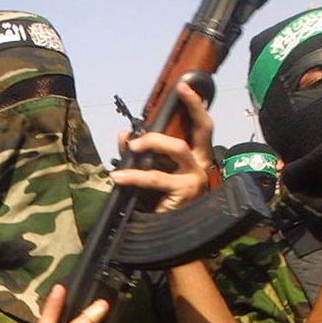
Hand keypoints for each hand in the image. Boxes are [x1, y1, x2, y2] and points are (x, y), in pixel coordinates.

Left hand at [110, 83, 212, 211]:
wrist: (168, 236)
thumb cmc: (162, 200)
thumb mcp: (152, 170)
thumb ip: (139, 153)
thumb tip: (124, 134)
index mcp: (197, 157)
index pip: (202, 126)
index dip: (196, 105)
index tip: (184, 86)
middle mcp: (202, 164)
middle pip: (203, 129)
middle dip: (190, 109)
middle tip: (166, 105)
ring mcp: (195, 178)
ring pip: (177, 148)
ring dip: (151, 142)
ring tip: (131, 147)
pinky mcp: (184, 192)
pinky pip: (156, 177)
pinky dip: (134, 176)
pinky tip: (119, 178)